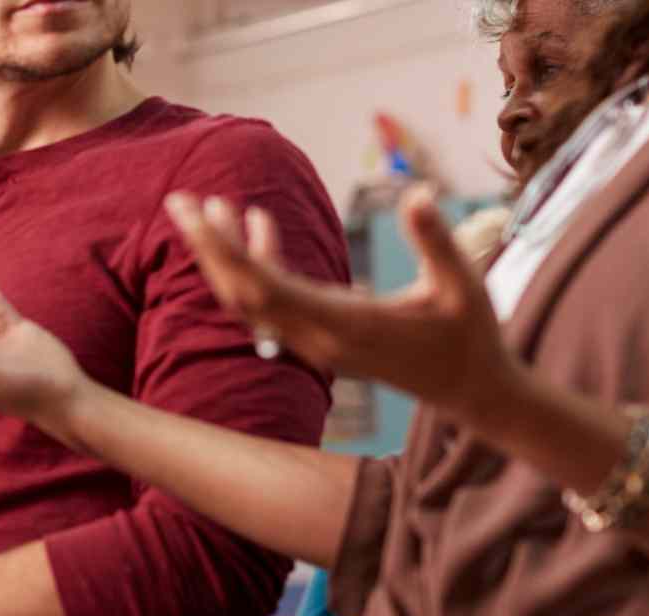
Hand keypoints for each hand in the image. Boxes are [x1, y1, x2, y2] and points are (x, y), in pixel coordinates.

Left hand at [165, 184, 524, 426]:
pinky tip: (259, 223)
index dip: (225, 250)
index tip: (196, 214)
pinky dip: (258, 264)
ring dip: (226, 256)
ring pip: (250, 301)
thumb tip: (418, 192)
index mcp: (344, 324)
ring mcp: (314, 343)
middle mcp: (318, 338)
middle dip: (207, 248)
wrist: (471, 391)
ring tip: (207, 205)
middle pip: (241, 294)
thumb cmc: (470, 336)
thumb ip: (436, 240)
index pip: (264, 287)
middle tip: (177, 201)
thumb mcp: (462, 284)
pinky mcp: (319, 339)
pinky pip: (272, 303)